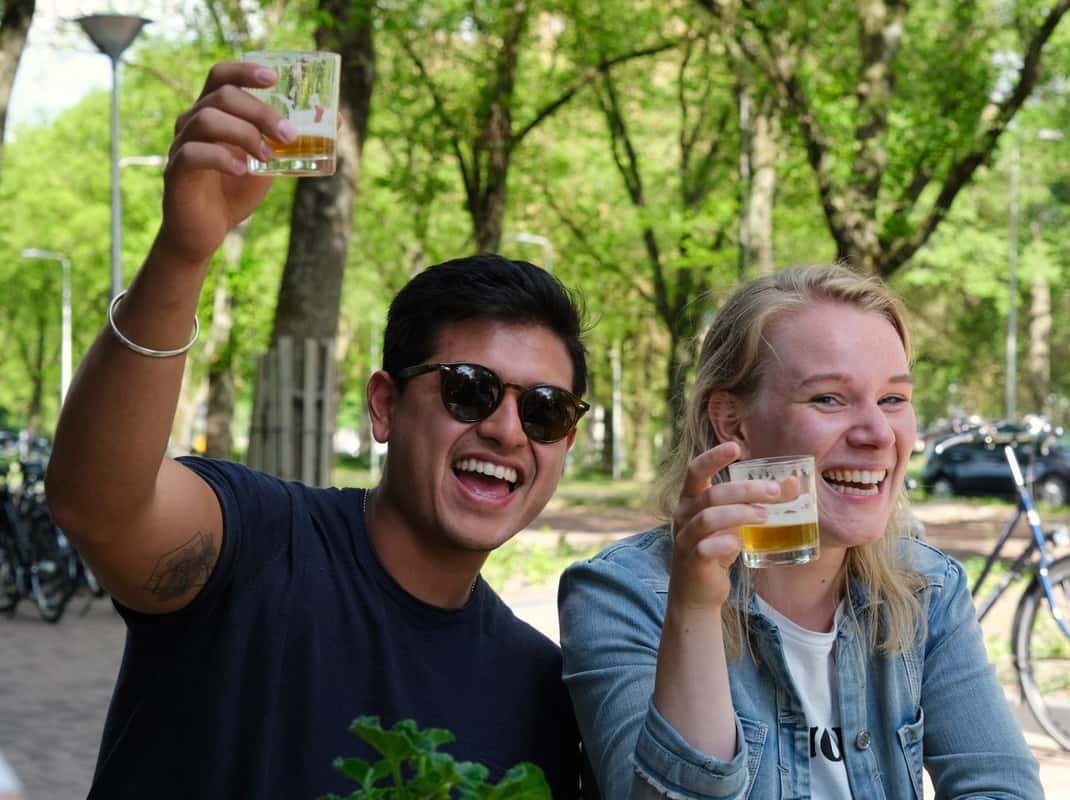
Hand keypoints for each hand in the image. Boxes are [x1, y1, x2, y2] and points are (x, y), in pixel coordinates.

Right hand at [155, 61, 293, 265]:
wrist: (205, 231)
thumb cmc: (235, 190)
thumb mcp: (269, 162)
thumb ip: (289, 142)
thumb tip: (335, 121)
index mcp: (214, 112)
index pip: (222, 76)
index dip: (245, 71)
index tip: (273, 78)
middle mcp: (193, 122)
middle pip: (222, 96)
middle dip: (260, 112)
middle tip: (288, 134)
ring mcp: (181, 144)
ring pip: (207, 120)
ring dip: (244, 133)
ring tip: (268, 156)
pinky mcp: (176, 171)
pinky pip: (193, 153)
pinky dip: (221, 158)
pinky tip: (242, 171)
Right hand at [668, 442, 783, 611]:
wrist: (697, 591)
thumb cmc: (717, 548)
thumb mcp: (736, 522)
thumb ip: (756, 503)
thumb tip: (795, 484)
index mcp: (691, 500)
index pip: (696, 471)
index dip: (714, 457)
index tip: (737, 446)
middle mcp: (683, 515)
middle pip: (711, 495)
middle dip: (745, 490)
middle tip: (775, 491)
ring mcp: (685, 539)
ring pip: (708, 519)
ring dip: (740, 514)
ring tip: (765, 516)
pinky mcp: (692, 562)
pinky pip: (705, 548)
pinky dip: (725, 544)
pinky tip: (740, 544)